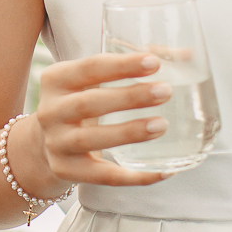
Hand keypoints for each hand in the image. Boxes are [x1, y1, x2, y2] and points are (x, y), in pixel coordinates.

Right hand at [29, 52, 172, 187]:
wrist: (43, 142)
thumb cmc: (83, 99)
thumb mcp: (95, 78)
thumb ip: (136, 64)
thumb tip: (188, 55)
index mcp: (57, 78)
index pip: (90, 68)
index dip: (122, 65)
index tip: (154, 62)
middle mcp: (51, 111)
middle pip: (89, 103)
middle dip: (129, 97)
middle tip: (165, 91)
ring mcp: (56, 143)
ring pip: (91, 139)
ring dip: (128, 132)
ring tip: (161, 125)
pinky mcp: (66, 171)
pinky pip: (103, 177)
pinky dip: (134, 176)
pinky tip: (162, 170)